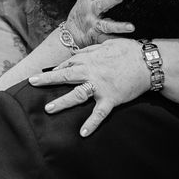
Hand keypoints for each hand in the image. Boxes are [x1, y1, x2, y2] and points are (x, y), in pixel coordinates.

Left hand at [28, 38, 148, 136]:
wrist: (147, 62)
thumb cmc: (129, 51)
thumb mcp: (106, 45)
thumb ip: (90, 51)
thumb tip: (76, 55)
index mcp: (90, 59)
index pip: (69, 64)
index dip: (58, 70)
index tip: (48, 75)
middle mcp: (92, 72)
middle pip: (66, 76)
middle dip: (47, 80)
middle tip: (31, 83)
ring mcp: (100, 86)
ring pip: (77, 94)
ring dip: (62, 102)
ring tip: (48, 109)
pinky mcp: (111, 98)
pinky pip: (99, 113)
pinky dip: (91, 124)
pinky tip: (83, 134)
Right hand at [66, 0, 133, 47]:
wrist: (70, 34)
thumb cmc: (83, 9)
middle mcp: (91, 10)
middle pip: (100, 4)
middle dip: (110, 0)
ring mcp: (94, 24)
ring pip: (106, 25)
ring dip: (118, 26)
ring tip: (131, 26)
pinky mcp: (98, 37)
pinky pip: (109, 40)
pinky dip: (118, 41)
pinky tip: (129, 41)